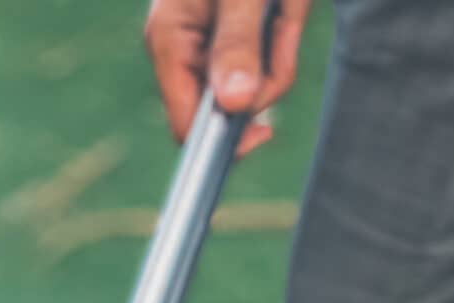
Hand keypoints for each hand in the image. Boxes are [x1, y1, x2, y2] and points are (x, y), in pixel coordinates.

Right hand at [144, 0, 312, 153]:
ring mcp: (212, 43)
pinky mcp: (238, 34)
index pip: (185, 124)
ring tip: (283, 4)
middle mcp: (185, 49)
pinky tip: (284, 6)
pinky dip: (285, 38)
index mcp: (169, 41)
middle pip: (225, 108)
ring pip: (252, 87)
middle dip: (263, 81)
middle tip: (279, 26)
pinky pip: (266, 61)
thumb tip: (236, 105)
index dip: (221, 139)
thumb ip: (236, 44)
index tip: (264, 134)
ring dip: (280, 54)